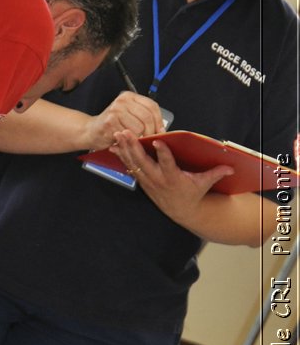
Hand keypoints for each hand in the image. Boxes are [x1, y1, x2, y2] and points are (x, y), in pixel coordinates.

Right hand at [84, 92, 165, 151]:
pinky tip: (124, 141)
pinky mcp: (110, 121)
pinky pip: (128, 135)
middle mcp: (123, 101)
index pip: (152, 106)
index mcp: (130, 96)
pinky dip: (128, 141)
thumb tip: (161, 128)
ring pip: (139, 127)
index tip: (160, 131)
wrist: (90, 131)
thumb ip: (143, 117)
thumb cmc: (111, 125)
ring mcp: (116, 110)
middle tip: (149, 139)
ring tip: (133, 140)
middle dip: (151, 131)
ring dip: (138, 137)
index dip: (159, 120)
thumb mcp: (128, 115)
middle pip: (147, 117)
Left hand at [112, 130, 232, 226]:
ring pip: (134, 164)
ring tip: (117, 136)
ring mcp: (148, 181)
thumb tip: (231, 168)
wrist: (181, 211)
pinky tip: (114, 147)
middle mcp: (158, 180)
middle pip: (144, 162)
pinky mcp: (142, 181)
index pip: (167, 164)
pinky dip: (122, 158)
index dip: (162, 153)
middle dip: (134, 147)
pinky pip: (130, 168)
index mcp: (173, 178)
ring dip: (125, 150)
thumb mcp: (205, 184)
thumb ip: (216, 173)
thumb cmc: (192, 193)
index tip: (157, 141)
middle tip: (126, 133)